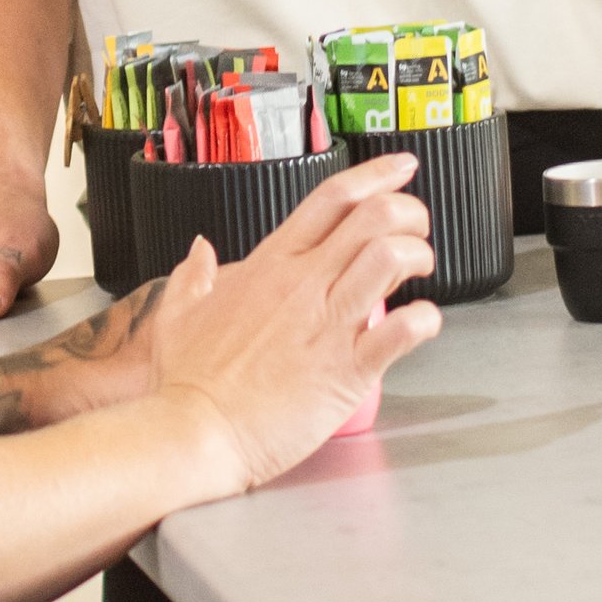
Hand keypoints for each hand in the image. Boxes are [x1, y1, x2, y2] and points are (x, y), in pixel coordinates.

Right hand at [153, 155, 439, 488]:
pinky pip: (402, 331)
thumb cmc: (188, 383)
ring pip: (390, 258)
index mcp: (270, 265)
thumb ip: (193, 276)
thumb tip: (199, 250)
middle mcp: (303, 285)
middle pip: (372, 216)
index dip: (376, 175)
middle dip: (409, 211)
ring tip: (420, 271)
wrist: (195, 433)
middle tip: (417, 227)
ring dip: (418, 256)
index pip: (332, 198)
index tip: (401, 168)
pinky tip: (422, 323)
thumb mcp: (176, 315)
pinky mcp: (347, 370)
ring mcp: (327, 325)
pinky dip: (425, 320)